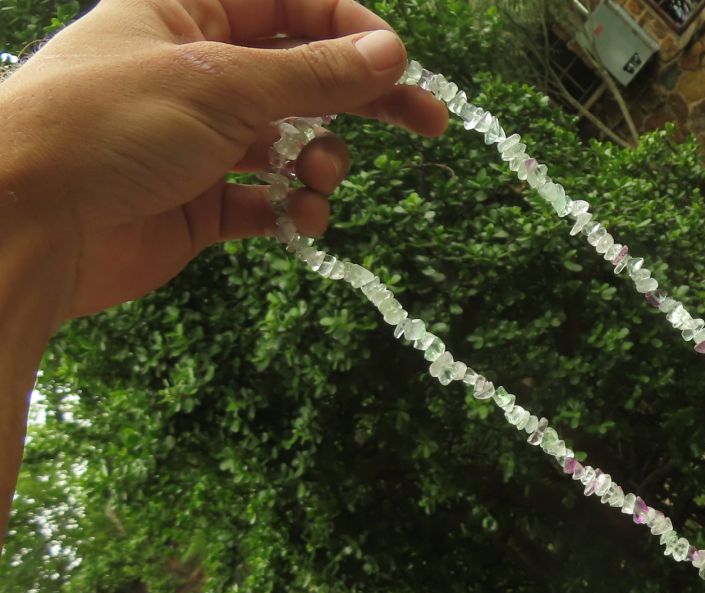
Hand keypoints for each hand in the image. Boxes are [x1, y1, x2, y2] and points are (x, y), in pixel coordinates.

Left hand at [0, 0, 448, 332]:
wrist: (27, 224)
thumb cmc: (104, 127)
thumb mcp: (220, 83)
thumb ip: (313, 71)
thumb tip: (391, 54)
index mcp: (187, 12)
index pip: (290, 5)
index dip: (348, 30)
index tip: (398, 64)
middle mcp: (196, 70)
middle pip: (303, 73)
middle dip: (363, 98)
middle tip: (428, 122)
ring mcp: (198, 140)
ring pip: (292, 141)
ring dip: (320, 161)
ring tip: (316, 179)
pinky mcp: (199, 204)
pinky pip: (268, 201)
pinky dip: (292, 210)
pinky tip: (298, 219)